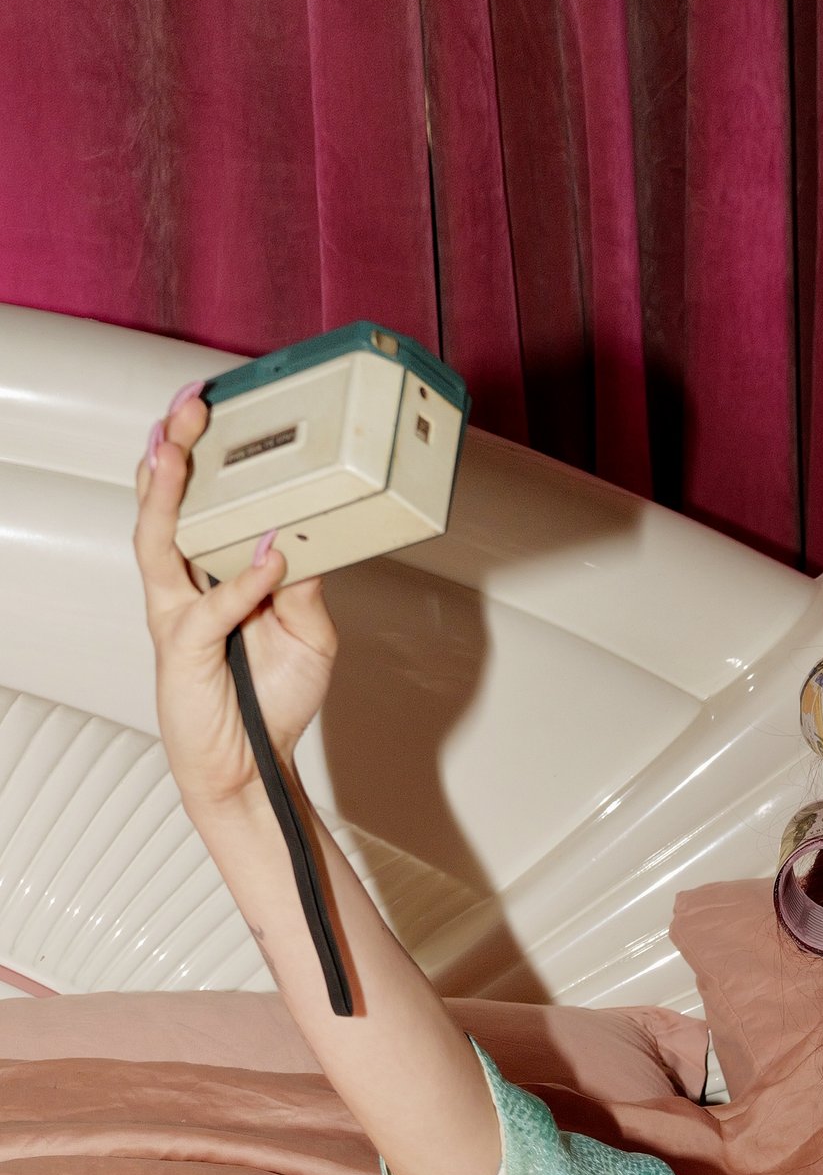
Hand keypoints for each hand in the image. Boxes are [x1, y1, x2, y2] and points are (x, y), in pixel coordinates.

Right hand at [133, 385, 336, 815]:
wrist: (251, 769)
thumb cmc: (271, 703)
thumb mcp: (310, 637)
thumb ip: (308, 587)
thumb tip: (306, 542)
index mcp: (211, 573)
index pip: (199, 501)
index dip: (202, 455)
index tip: (219, 408)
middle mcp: (186, 585)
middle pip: (167, 503)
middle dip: (175, 449)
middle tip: (189, 405)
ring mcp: (178, 613)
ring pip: (161, 538)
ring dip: (171, 491)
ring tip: (181, 445)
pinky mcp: (183, 650)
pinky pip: (210, 606)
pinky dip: (241, 582)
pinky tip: (266, 557)